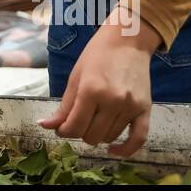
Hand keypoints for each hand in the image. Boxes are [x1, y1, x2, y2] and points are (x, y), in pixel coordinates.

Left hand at [36, 14, 159, 156]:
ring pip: (109, 137)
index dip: (63, 131)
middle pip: (91, 135)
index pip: (74, 126)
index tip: (61, 127)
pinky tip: (113, 150)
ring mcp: (130, 106)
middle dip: (79, 132)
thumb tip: (45, 125)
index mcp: (91, 90)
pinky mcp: (145, 109)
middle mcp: (112, 101)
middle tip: (78, 121)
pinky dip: (126, 149)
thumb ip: (63, 105)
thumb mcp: (75, 76)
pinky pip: (138, 139)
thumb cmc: (97, 54)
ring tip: (94, 121)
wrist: (128, 40)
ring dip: (98, 134)